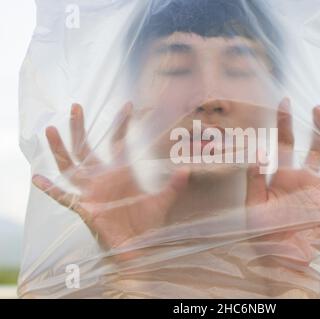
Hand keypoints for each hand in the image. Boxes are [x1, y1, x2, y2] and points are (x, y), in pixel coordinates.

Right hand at [32, 103, 189, 258]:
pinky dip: (51, 189)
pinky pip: (64, 197)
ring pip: (71, 166)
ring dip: (60, 149)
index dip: (122, 124)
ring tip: (50, 129)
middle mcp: (103, 178)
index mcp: (121, 172)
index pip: (118, 142)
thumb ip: (173, 186)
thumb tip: (186, 170)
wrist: (139, 245)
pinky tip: (37, 178)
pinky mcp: (86, 208)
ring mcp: (92, 191)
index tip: (127, 104)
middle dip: (80, 128)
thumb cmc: (147, 222)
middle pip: (87, 148)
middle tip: (76, 107)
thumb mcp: (163, 201)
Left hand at [245, 98, 319, 264]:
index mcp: (283, 175)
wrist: (279, 256)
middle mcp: (304, 178)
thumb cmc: (262, 231)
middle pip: (314, 148)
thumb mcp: (253, 203)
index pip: (285, 143)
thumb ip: (254, 178)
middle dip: (317, 128)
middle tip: (318, 109)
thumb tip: (255, 151)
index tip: (285, 102)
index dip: (285, 123)